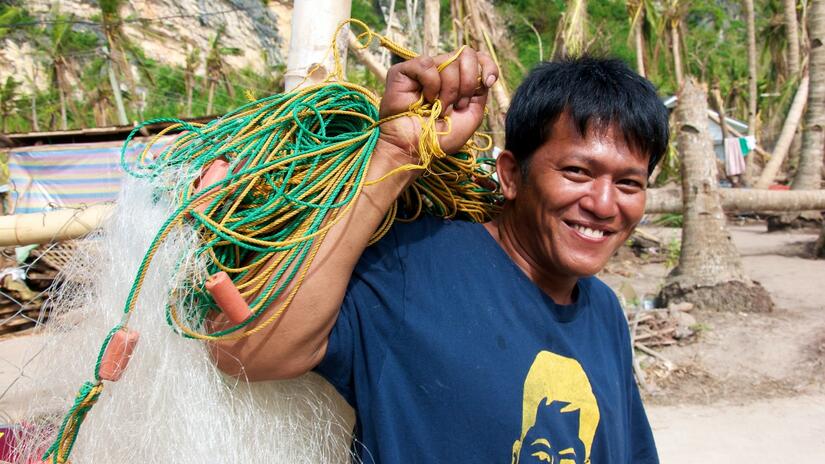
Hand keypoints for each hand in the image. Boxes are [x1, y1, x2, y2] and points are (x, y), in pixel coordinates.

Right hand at [376, 47, 498, 160]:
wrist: (417, 148)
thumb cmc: (441, 137)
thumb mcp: (472, 116)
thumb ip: (480, 91)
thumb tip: (482, 73)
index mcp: (459, 80)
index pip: (479, 57)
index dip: (488, 65)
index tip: (489, 82)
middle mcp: (443, 71)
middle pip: (467, 55)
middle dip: (467, 83)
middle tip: (458, 105)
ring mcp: (424, 70)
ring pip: (448, 61)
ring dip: (448, 91)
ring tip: (439, 109)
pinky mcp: (404, 71)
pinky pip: (426, 64)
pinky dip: (430, 84)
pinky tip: (424, 99)